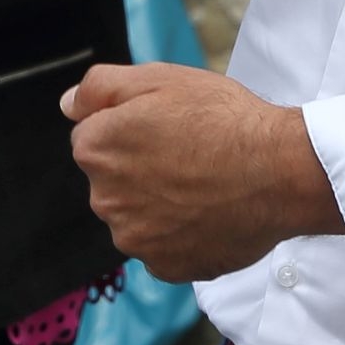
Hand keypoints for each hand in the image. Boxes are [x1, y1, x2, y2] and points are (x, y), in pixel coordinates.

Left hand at [61, 61, 344, 282]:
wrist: (278, 172)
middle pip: (113, 179)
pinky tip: (210, 212)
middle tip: (189, 152)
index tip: (166, 126)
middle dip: (140, 167)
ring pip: (138, 215)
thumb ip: (100, 88)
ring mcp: (135, 240)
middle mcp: (104, 200)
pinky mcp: (166, 267)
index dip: (131, 127)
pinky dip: (181, 233)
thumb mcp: (159, 77)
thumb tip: (67, 105)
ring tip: (204, 183)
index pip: (94, 137)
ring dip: (159, 203)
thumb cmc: (222, 119)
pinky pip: (163, 247)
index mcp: (96, 149)